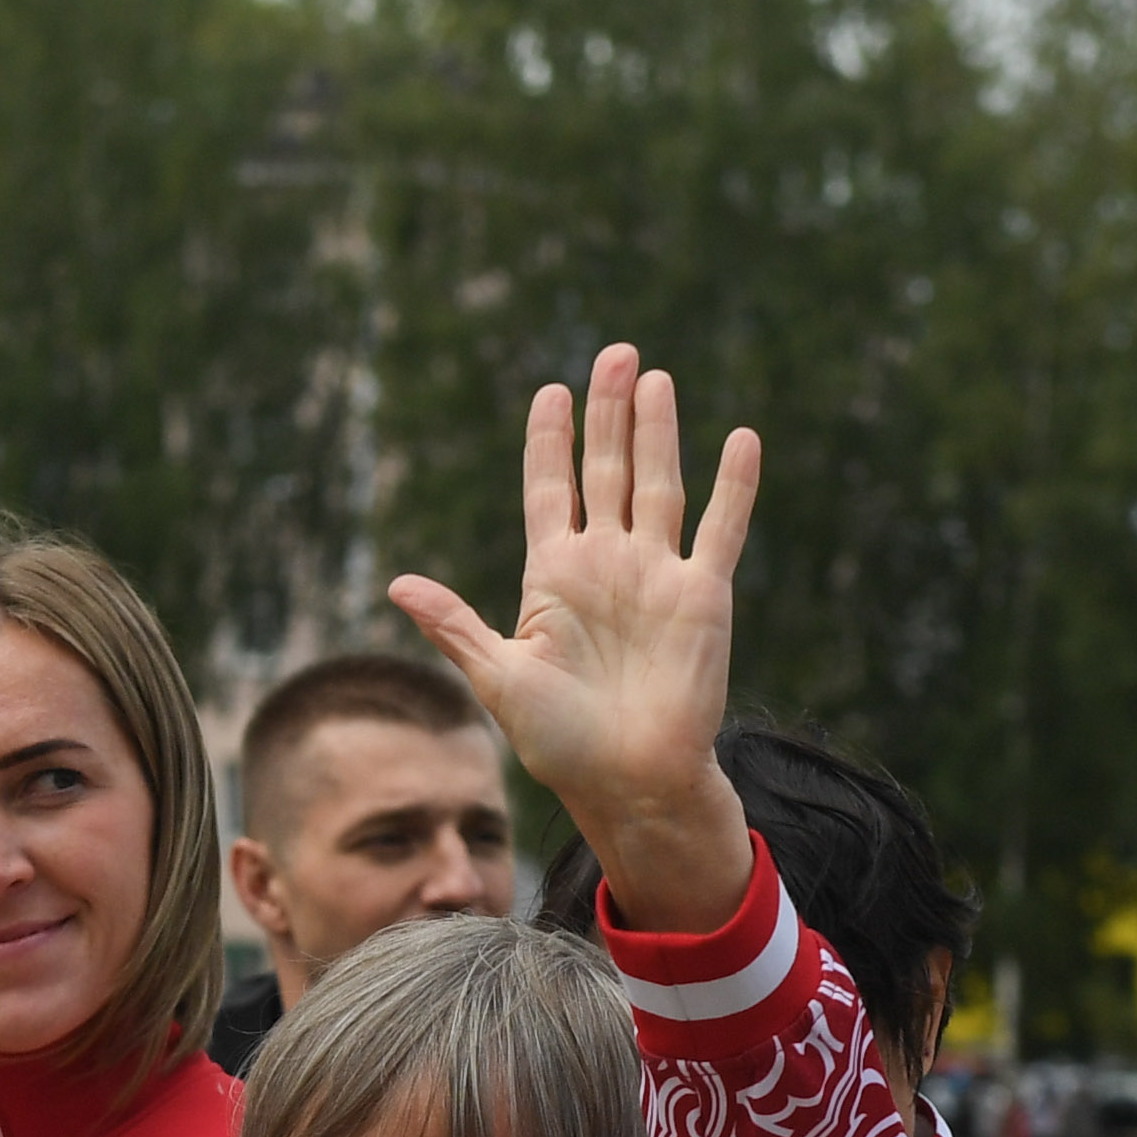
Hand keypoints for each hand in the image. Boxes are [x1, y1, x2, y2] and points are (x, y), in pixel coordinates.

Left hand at [386, 343, 762, 932]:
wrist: (630, 782)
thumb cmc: (561, 743)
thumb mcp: (498, 678)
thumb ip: (456, 626)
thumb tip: (396, 585)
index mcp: (553, 577)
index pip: (549, 490)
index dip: (550, 441)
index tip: (551, 392)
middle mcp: (606, 565)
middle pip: (606, 470)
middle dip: (609, 412)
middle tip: (614, 354)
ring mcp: (656, 575)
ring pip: (659, 483)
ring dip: (658, 430)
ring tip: (654, 376)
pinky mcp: (703, 595)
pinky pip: (720, 528)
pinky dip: (733, 485)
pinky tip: (740, 438)